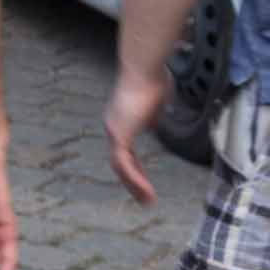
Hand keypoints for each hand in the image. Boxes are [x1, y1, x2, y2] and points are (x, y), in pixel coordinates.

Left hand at [104, 60, 169, 206]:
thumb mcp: (155, 102)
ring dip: (134, 185)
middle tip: (143, 197)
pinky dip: (135, 179)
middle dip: (132, 180)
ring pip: (120, 166)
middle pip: (120, 161)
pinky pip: (124, 163)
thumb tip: (155, 123)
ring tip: (147, 200)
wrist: (144, 69)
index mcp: (121, 120)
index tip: (144, 178)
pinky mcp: (119, 134)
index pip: (125, 150)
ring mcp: (114, 130)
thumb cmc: (152, 79)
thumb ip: (153, 115)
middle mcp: (113, 126)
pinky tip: (146, 191)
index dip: (134, 166)